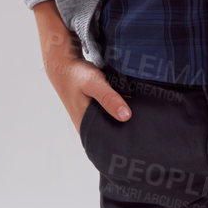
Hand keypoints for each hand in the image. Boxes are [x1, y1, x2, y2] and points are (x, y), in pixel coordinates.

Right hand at [32, 1, 131, 132]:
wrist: (63, 65)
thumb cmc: (76, 74)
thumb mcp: (93, 83)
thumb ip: (108, 98)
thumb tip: (126, 116)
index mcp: (85, 125)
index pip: (106, 142)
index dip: (122, 142)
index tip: (139, 140)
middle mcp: (86, 126)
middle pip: (110, 135)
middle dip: (125, 133)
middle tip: (144, 129)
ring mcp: (89, 119)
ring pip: (110, 125)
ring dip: (122, 122)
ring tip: (140, 120)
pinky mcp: (93, 111)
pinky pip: (109, 116)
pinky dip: (117, 113)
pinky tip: (129, 109)